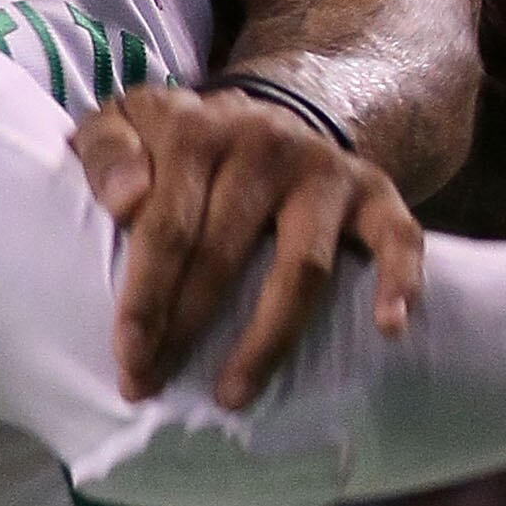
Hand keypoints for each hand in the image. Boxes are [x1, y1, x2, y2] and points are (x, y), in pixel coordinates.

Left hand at [71, 84, 423, 408]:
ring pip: (302, 266)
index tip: (129, 356)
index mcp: (196, 129)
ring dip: (268, 338)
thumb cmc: (183, 141)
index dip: (146, 295)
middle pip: (226, 251)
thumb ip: (105, 150)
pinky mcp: (374, 190)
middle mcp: (265, 143)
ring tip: (232, 395)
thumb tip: (123, 201)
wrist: (273, 110)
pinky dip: (399, 282)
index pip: (168, 224)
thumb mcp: (128, 121)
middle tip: (157, 387)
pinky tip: (389, 330)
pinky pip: (399, 238)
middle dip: (188, 328)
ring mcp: (324, 170)